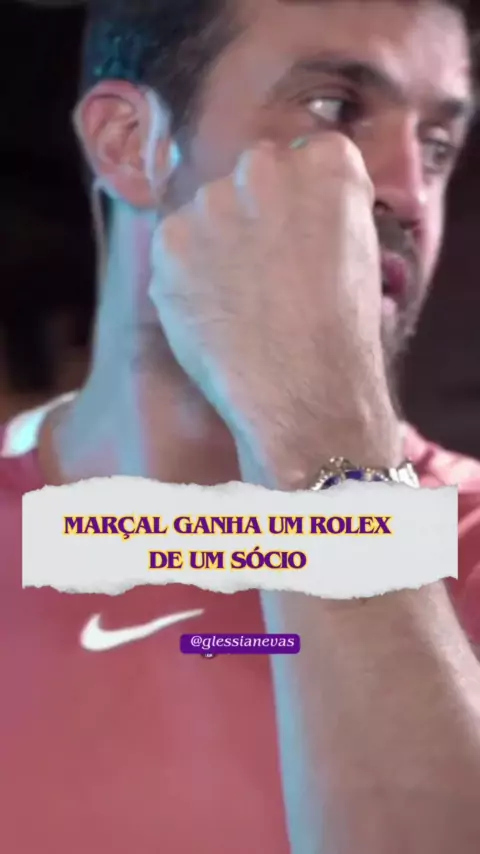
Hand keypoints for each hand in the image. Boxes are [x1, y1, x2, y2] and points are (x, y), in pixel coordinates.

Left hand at [149, 133, 399, 486]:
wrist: (301, 389)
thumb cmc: (344, 333)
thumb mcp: (362, 255)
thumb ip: (329, 211)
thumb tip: (300, 212)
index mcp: (328, 163)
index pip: (305, 160)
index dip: (300, 205)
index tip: (302, 240)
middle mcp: (264, 168)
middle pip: (252, 177)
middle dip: (254, 213)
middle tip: (264, 272)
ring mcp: (211, 202)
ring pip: (208, 211)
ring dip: (216, 243)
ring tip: (237, 302)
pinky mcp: (169, 241)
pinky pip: (175, 247)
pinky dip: (185, 274)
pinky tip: (211, 312)